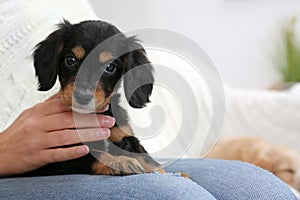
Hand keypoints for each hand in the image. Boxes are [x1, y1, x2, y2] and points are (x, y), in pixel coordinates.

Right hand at [0, 94, 114, 175]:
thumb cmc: (19, 132)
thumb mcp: (32, 114)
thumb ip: (51, 106)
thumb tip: (69, 95)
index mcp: (39, 111)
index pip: (66, 106)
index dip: (86, 106)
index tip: (102, 106)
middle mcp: (38, 124)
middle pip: (69, 120)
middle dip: (92, 120)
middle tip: (109, 121)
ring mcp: (37, 141)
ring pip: (66, 136)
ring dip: (88, 135)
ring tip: (104, 134)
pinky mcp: (37, 156)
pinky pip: (57, 154)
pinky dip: (71, 152)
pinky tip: (85, 150)